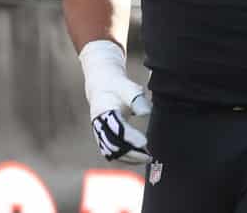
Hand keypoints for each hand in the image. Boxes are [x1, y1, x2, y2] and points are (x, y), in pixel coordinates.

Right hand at [79, 40, 152, 163]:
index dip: (130, 136)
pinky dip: (122, 158)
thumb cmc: (118, 87)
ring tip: (145, 159)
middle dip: (130, 152)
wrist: (102, 86)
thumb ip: (137, 100)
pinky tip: (137, 160)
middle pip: (112, 143)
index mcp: (104, 109)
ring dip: (127, 158)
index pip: (117, 127)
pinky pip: (110, 151)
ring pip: (111, 150)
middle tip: (148, 156)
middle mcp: (99, 123)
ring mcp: (98, 131)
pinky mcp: (101, 137)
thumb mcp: (128, 88)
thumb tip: (146, 113)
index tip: (144, 142)